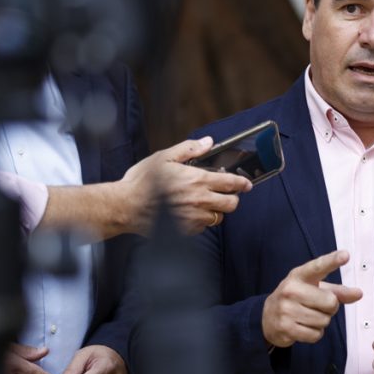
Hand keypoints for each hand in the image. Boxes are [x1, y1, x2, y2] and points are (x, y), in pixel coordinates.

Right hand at [120, 137, 252, 234]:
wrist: (125, 206)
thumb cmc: (142, 181)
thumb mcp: (164, 156)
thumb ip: (190, 149)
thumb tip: (208, 142)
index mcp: (197, 180)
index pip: (230, 183)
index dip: (242, 183)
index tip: (247, 184)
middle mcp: (199, 201)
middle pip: (231, 204)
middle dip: (232, 198)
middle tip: (226, 194)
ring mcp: (193, 218)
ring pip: (218, 217)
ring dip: (215, 210)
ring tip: (204, 203)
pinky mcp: (185, 230)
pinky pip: (203, 227)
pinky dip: (201, 221)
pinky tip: (190, 213)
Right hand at [262, 250, 362, 347]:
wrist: (266, 317)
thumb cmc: (296, 299)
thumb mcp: (313, 289)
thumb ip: (337, 291)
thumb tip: (359, 293)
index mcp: (299, 275)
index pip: (318, 266)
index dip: (333, 261)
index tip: (346, 255)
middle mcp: (291, 290)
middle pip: (331, 302)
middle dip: (330, 308)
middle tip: (317, 306)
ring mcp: (286, 309)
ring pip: (324, 321)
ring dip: (321, 322)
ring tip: (307, 316)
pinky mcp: (286, 328)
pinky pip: (316, 335)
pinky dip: (315, 334)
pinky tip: (303, 327)